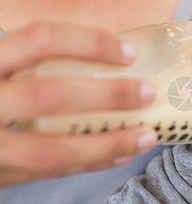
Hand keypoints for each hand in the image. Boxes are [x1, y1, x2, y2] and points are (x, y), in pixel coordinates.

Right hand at [0, 23, 156, 186]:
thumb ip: (24, 59)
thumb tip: (99, 53)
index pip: (39, 39)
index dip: (89, 42)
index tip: (129, 52)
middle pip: (50, 95)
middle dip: (108, 95)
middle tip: (148, 92)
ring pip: (52, 149)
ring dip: (108, 142)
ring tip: (147, 135)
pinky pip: (48, 172)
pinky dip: (89, 163)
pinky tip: (119, 154)